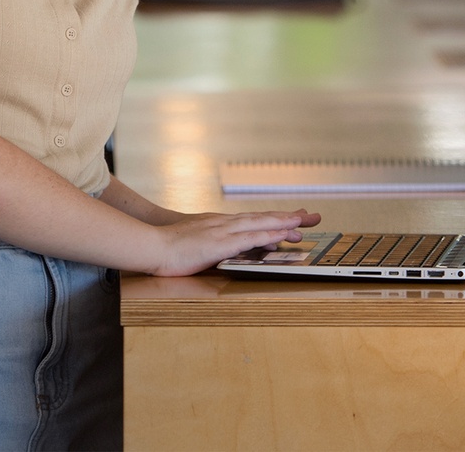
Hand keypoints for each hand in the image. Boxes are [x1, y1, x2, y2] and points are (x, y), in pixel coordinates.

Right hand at [152, 208, 320, 276]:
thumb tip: (229, 249)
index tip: (297, 217)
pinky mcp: (218, 244)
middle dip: (289, 217)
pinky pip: (247, 238)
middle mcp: (226, 223)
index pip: (256, 218)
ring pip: (259, 224)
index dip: (277, 218)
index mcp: (222, 223)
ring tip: (303, 223)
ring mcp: (223, 232)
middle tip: (313, 216)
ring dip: (282, 223)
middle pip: (264, 217)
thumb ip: (215, 243)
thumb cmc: (170, 247)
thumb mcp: (197, 241)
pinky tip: (278, 236)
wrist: (152, 243)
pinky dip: (265, 236)